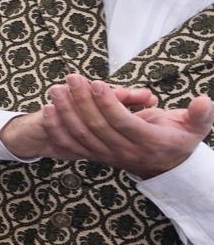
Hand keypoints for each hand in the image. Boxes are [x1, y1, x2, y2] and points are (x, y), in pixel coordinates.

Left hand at [39, 75, 213, 179]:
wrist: (167, 166)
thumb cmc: (180, 138)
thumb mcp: (196, 127)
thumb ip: (200, 115)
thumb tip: (204, 101)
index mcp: (149, 142)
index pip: (122, 123)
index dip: (108, 104)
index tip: (97, 83)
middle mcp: (125, 152)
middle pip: (97, 127)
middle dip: (82, 102)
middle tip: (72, 79)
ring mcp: (108, 156)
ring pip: (81, 136)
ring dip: (65, 113)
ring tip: (56, 90)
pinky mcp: (95, 157)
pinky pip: (71, 146)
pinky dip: (57, 129)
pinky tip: (47, 111)